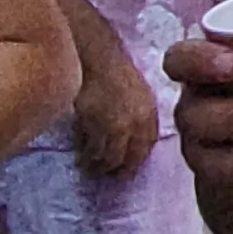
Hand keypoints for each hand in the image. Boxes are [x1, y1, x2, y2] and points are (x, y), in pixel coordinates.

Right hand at [70, 39, 159, 176]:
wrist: (96, 58)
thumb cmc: (113, 73)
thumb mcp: (137, 94)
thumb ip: (138, 116)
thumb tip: (132, 138)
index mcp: (150, 113)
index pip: (147, 146)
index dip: (136, 159)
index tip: (126, 167)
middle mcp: (139, 122)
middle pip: (132, 157)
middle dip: (120, 169)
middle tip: (108, 175)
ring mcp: (120, 125)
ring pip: (111, 157)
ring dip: (100, 165)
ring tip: (91, 167)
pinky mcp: (99, 126)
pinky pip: (94, 150)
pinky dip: (88, 156)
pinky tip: (82, 156)